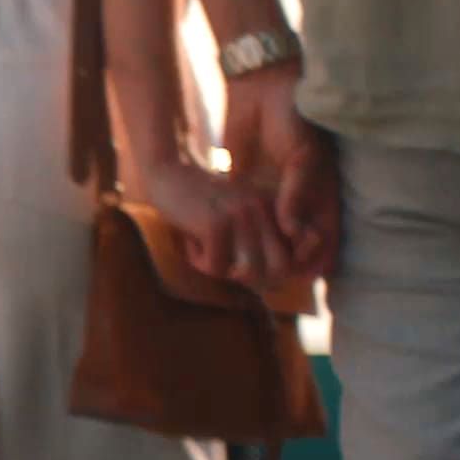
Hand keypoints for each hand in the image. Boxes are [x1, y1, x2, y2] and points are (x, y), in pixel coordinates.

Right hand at [132, 151, 279, 289]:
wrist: (165, 175)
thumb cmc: (202, 204)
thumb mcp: (242, 216)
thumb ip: (266, 242)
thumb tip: (277, 283)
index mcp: (278, 206)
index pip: (294, 257)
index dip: (274, 271)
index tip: (244, 259)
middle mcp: (266, 208)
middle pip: (278, 270)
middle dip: (252, 276)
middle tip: (225, 260)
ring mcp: (242, 215)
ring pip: (248, 273)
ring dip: (223, 269)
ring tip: (206, 249)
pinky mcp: (217, 224)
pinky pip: (216, 268)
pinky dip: (198, 261)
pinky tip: (190, 239)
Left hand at [221, 65, 338, 286]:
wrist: (263, 89)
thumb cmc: (293, 116)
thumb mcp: (302, 154)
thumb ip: (298, 193)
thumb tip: (291, 232)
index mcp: (322, 195)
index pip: (324, 241)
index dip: (314, 259)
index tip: (298, 271)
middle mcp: (299, 202)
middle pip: (295, 249)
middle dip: (283, 265)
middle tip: (265, 278)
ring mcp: (273, 198)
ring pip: (267, 240)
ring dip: (258, 256)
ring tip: (242, 271)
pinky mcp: (246, 191)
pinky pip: (244, 222)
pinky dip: (238, 236)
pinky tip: (226, 248)